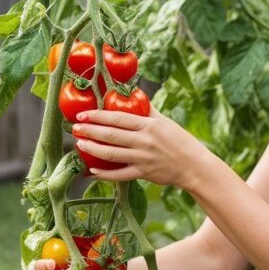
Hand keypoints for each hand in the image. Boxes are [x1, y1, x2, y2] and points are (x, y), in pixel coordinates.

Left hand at [71, 106, 207, 185]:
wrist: (193, 165)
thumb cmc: (180, 141)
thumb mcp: (165, 122)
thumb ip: (147, 110)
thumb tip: (133, 94)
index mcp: (149, 125)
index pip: (118, 118)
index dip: (98, 116)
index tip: (83, 114)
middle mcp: (145, 141)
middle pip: (111, 135)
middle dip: (90, 131)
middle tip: (75, 128)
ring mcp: (143, 158)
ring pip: (112, 154)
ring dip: (92, 150)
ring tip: (79, 145)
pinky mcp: (143, 173)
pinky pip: (120, 175)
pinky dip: (104, 174)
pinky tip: (92, 171)